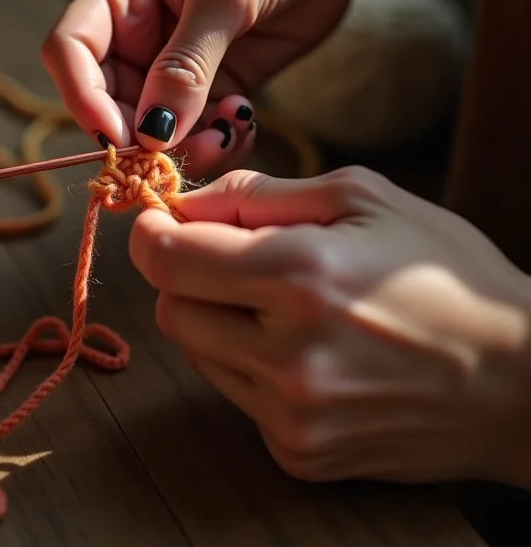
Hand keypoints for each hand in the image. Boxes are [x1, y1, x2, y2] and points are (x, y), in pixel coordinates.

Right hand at [41, 0, 354, 177]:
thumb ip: (188, 61)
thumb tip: (153, 132)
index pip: (69, 50)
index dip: (83, 98)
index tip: (123, 137)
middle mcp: (135, 34)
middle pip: (106, 102)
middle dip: (141, 136)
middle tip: (193, 145)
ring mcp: (171, 66)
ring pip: (152, 129)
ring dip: (185, 147)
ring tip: (229, 132)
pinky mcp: (210, 89)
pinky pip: (196, 134)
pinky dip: (215, 143)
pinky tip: (243, 123)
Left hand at [128, 167, 530, 486]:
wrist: (520, 381)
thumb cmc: (445, 274)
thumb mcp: (363, 198)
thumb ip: (259, 193)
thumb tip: (186, 203)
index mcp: (301, 276)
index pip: (168, 260)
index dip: (152, 235)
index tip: (161, 222)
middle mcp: (287, 355)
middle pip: (170, 310)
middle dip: (185, 276)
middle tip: (230, 257)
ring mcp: (291, 415)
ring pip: (196, 352)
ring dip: (215, 318)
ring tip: (278, 303)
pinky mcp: (298, 453)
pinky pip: (235, 393)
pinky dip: (248, 362)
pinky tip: (303, 349)